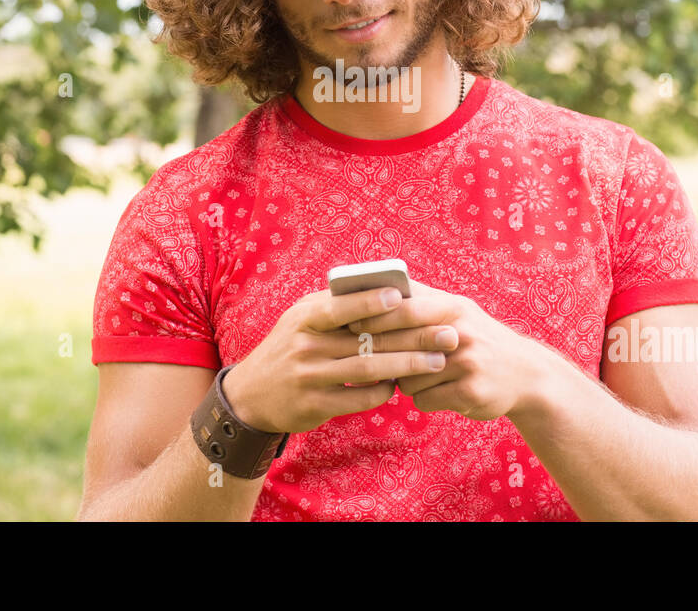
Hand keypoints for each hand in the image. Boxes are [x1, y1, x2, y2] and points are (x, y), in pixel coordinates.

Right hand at [222, 285, 460, 434]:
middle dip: (411, 335)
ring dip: (407, 365)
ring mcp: (310, 376)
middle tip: (447, 333)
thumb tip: (387, 291)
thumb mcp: (301, 319)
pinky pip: (358, 398)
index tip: (402, 296)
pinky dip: (383, 390)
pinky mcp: (314, 406)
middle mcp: (306, 345)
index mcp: (305, 317)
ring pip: (368, 368)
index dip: (370, 301)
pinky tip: (401, 386)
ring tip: (437, 361)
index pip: (341, 306)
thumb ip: (336, 306)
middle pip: (367, 339)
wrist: (251, 395)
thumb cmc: (289, 347)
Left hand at [347, 279, 544, 420]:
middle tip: (363, 357)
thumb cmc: (480, 338)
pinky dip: (425, 398)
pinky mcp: (470, 393)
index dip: (374, 318)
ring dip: (406, 381)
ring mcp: (467, 364)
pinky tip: (439, 391)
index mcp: (453, 308)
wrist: (526, 374)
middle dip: (380, 353)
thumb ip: (422, 298)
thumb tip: (378, 283)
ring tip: (421, 375)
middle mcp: (461, 334)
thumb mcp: (458, 310)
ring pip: (409, 378)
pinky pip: (424, 400)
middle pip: (403, 346)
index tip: (350, 325)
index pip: (405, 310)